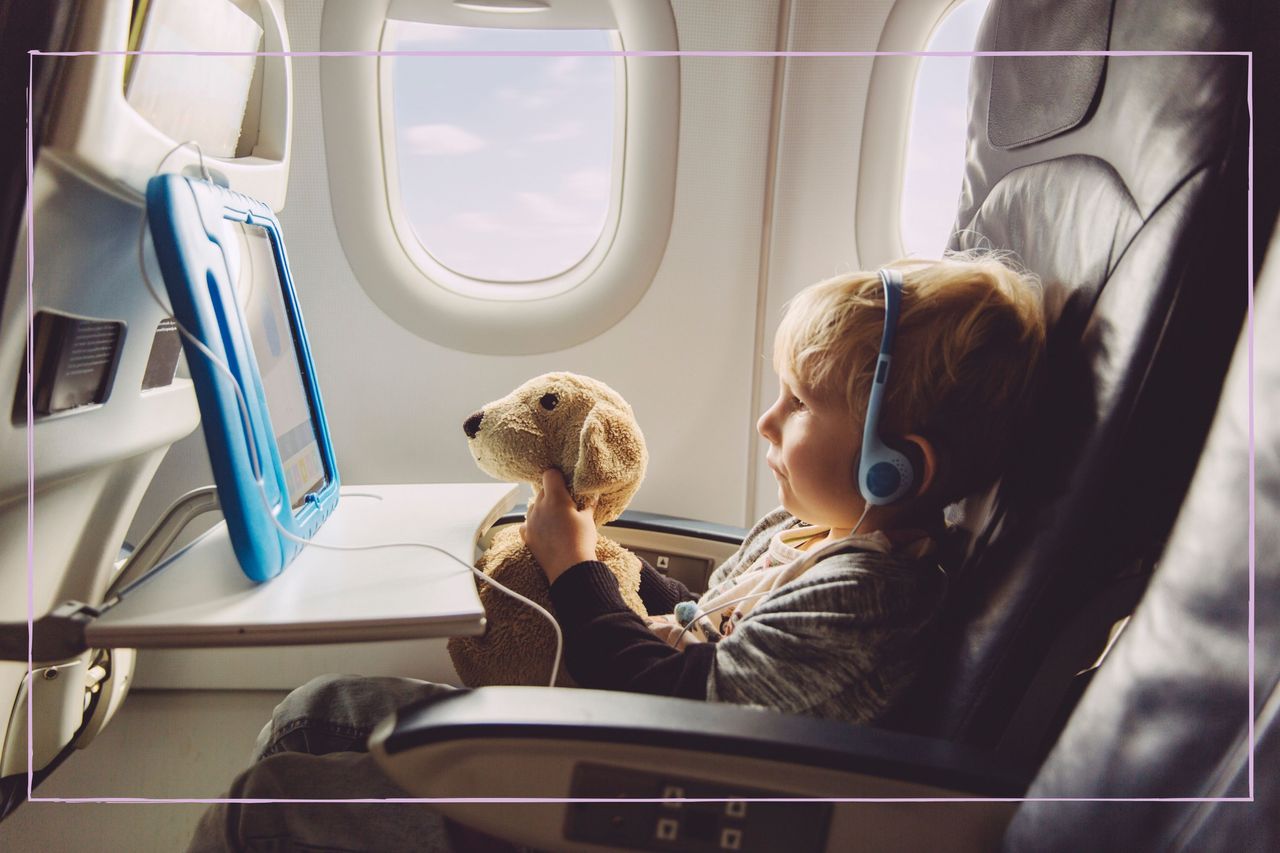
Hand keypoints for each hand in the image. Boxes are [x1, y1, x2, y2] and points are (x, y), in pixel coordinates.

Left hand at [520, 469, 598, 583]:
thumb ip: (588, 504)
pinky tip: (545, 530)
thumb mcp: (588, 519)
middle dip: (553, 494)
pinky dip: (534, 524)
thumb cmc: (581, 542)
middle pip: (542, 491)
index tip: (565, 484)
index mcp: (555, 498)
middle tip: (566, 505)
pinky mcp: (527, 536)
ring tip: (556, 520)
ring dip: (543, 509)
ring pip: (534, 506)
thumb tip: (593, 495)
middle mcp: (539, 507)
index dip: (558, 477)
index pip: (550, 474)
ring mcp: (530, 521)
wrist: (570, 568)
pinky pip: (527, 523)